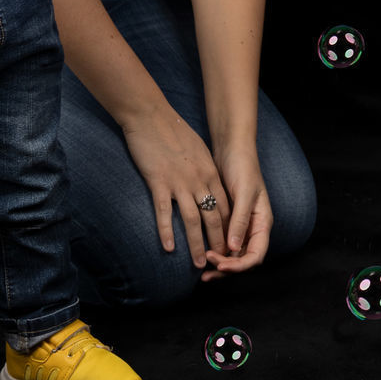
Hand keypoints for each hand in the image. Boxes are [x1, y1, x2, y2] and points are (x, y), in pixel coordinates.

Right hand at [121, 108, 231, 268]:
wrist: (151, 115)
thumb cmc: (173, 130)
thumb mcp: (197, 149)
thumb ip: (204, 168)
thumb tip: (207, 183)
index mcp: (209, 172)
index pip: (224, 207)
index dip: (228, 229)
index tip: (229, 245)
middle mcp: (199, 180)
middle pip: (213, 218)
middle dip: (217, 243)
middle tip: (219, 263)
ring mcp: (179, 183)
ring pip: (192, 221)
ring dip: (196, 245)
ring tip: (198, 264)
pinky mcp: (159, 182)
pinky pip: (164, 213)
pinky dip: (167, 232)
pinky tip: (168, 248)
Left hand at [200, 146, 272, 282]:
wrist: (231, 148)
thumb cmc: (243, 166)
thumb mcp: (245, 193)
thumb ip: (241, 220)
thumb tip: (233, 249)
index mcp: (262, 223)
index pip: (256, 255)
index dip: (240, 266)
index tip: (221, 265)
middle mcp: (252, 228)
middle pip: (243, 259)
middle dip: (226, 269)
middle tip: (206, 272)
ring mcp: (239, 225)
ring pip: (231, 254)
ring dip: (219, 263)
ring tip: (201, 269)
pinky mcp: (226, 220)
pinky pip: (221, 241)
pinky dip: (213, 250)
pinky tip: (200, 252)